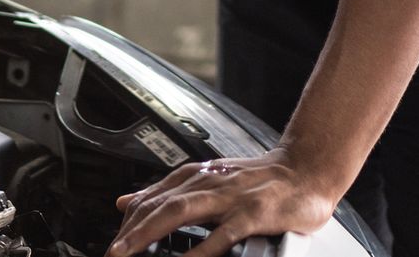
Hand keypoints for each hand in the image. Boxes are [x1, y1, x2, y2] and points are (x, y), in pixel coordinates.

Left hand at [107, 149, 338, 256]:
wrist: (306, 169)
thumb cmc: (261, 180)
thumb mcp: (209, 179)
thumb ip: (169, 191)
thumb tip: (128, 200)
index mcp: (198, 176)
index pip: (153, 196)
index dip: (130, 219)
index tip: (115, 241)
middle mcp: (210, 182)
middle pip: (161, 204)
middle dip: (132, 229)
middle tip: (113, 252)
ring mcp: (231, 197)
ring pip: (182, 211)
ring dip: (152, 232)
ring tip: (131, 253)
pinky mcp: (254, 213)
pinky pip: (224, 232)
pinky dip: (203, 248)